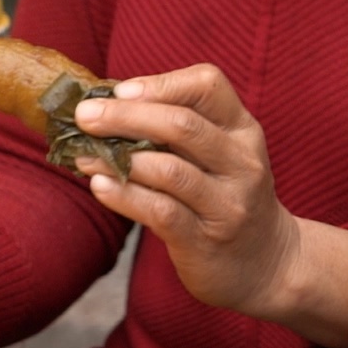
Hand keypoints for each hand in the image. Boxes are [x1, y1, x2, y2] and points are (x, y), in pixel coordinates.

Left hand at [71, 65, 305, 313]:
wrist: (265, 264)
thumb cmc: (224, 196)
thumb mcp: (220, 154)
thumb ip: (178, 130)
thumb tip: (107, 106)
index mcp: (243, 130)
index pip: (208, 85)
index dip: (161, 83)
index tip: (120, 90)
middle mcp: (241, 163)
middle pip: (183, 126)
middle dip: (126, 116)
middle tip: (84, 116)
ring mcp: (228, 204)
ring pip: (169, 170)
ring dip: (117, 158)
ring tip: (81, 154)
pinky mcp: (206, 241)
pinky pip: (161, 212)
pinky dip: (124, 195)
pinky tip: (99, 185)